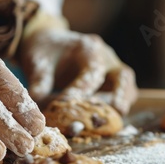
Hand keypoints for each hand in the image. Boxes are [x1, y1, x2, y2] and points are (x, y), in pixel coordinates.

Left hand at [20, 18, 137, 114]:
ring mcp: (112, 68)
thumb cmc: (44, 51)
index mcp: (88, 47)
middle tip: (114, 112)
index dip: (82, 91)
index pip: (92, 72)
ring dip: (121, 104)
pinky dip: (117, 107)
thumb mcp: (36, 62)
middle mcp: (105, 56)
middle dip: (120, 96)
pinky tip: (104, 121)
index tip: (67, 106)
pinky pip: (123, 94)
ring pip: (128, 87)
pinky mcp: (112, 81)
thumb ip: (39, 83)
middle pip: (123, 75)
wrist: (48, 42)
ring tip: (109, 121)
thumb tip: (39, 108)